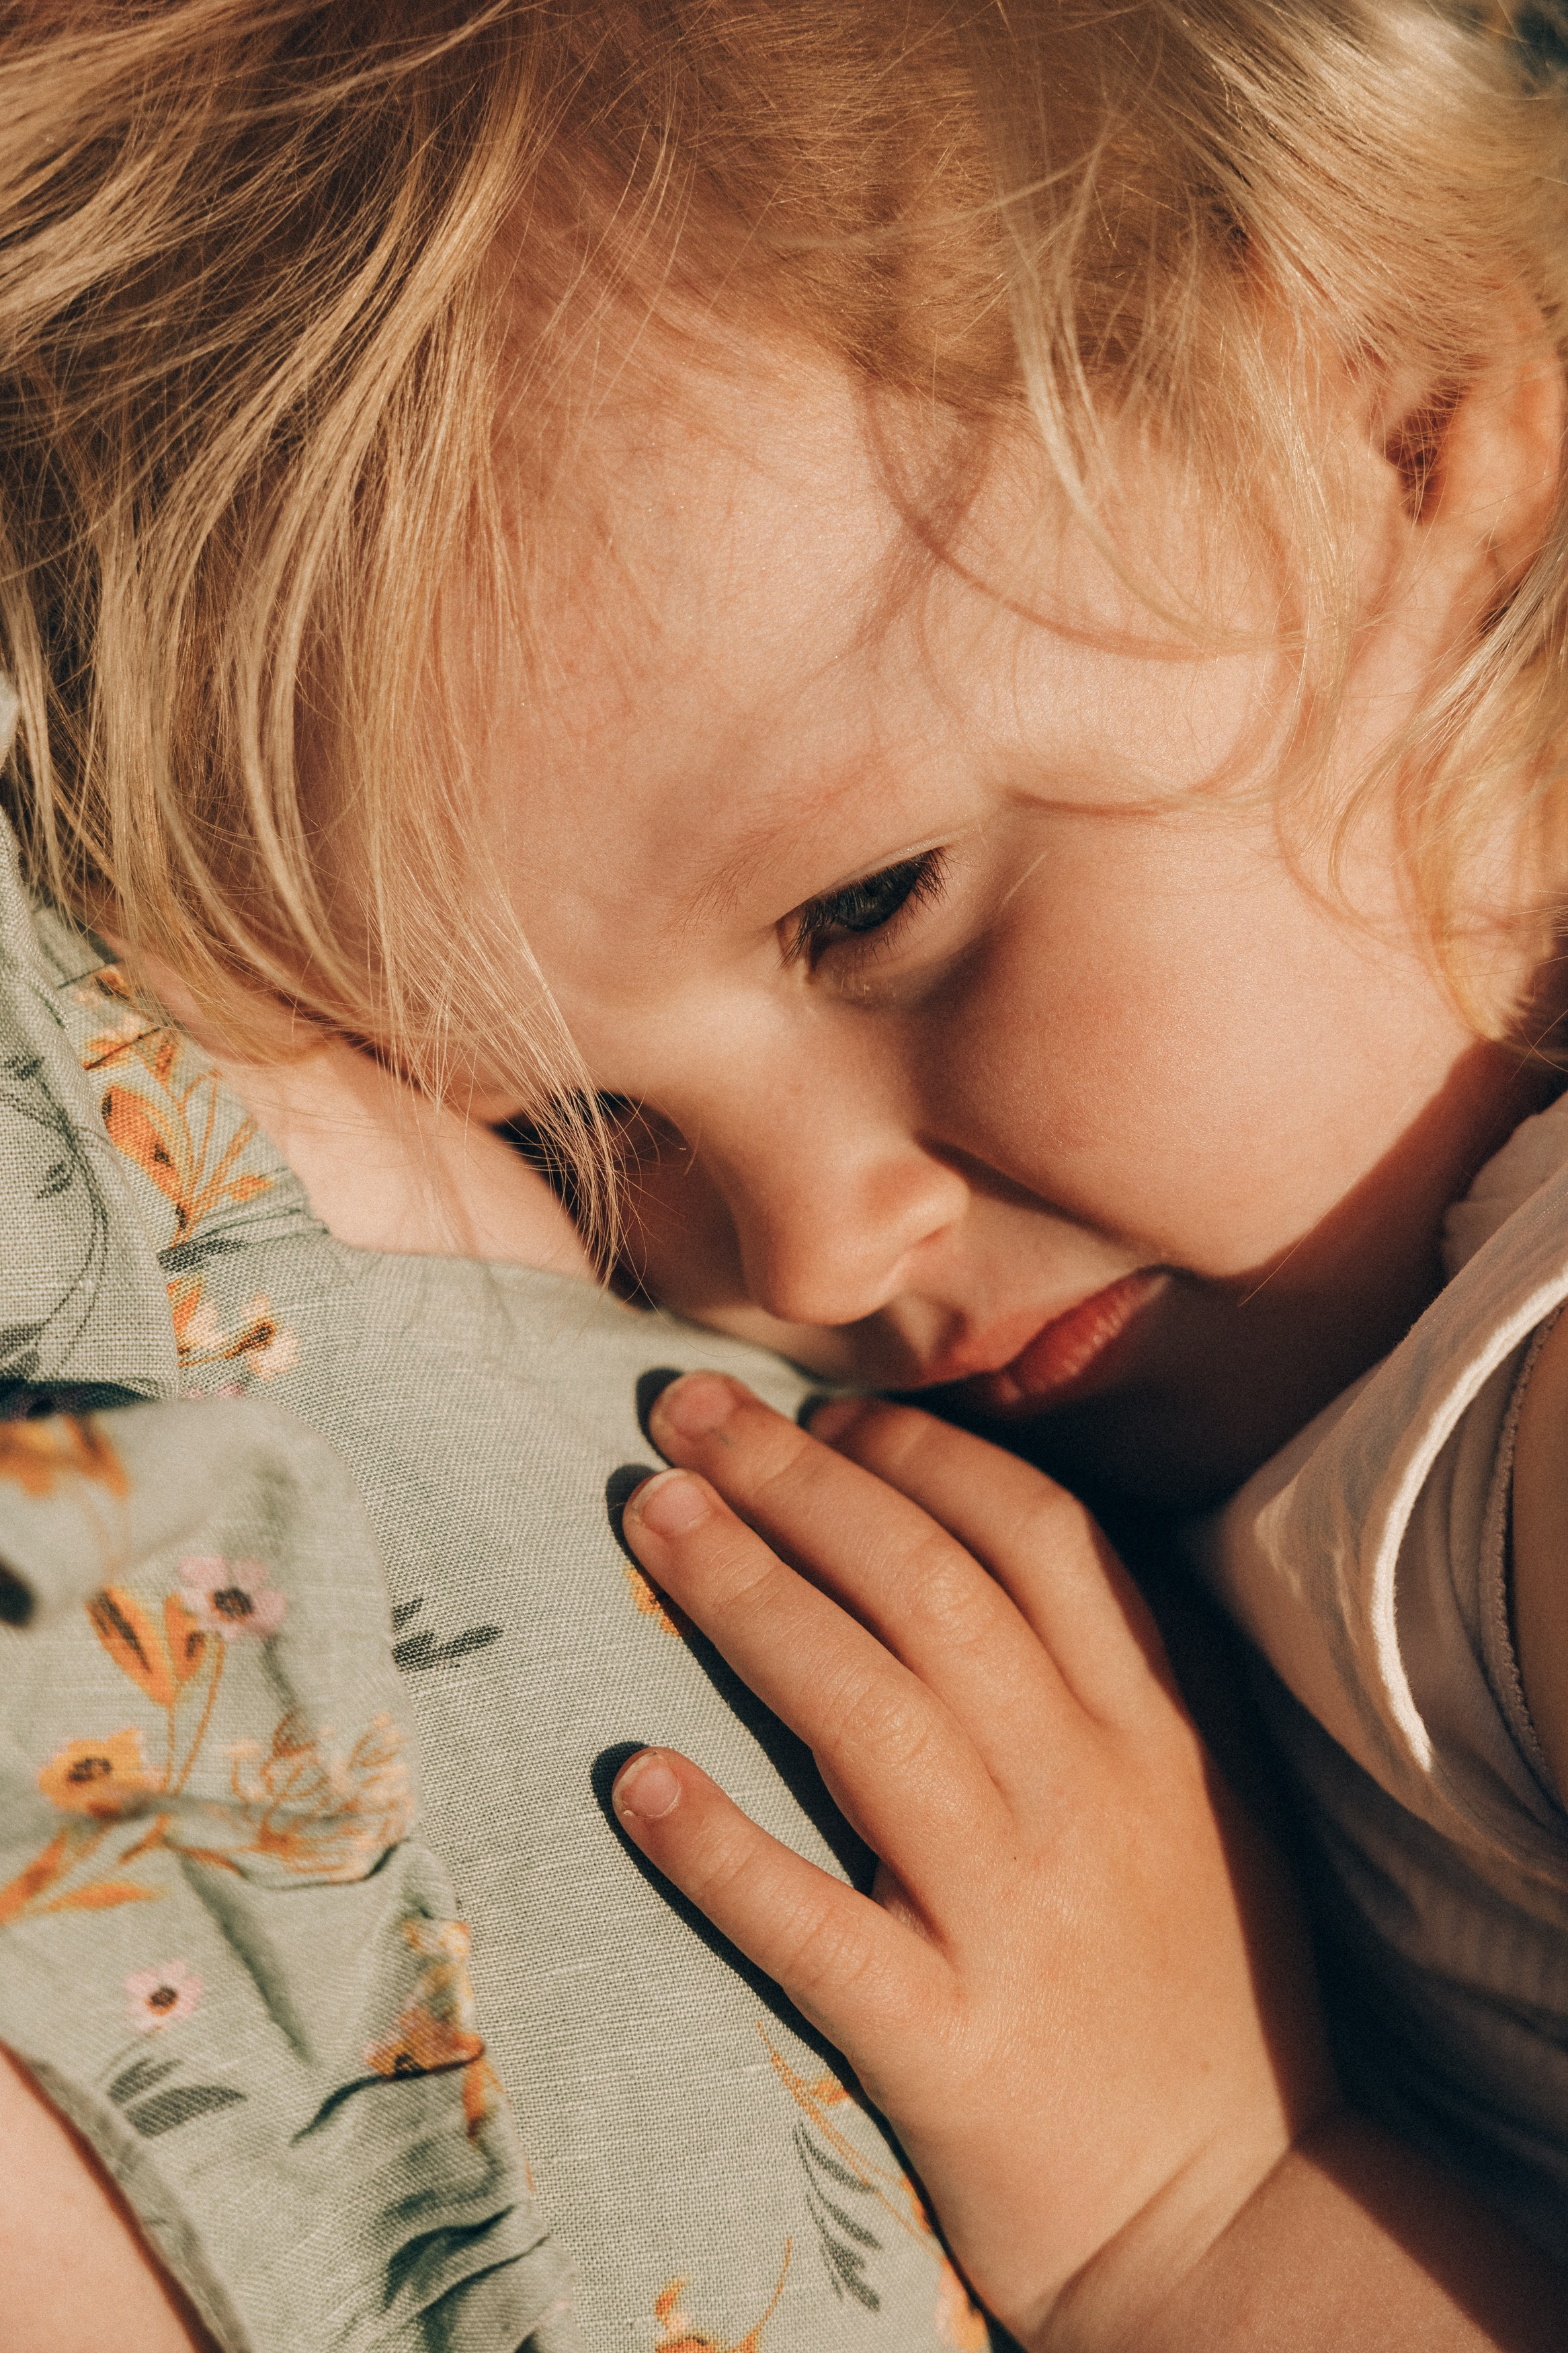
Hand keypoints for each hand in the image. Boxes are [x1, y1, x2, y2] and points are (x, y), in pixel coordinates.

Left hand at [611, 1374, 1333, 2349]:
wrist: (1233, 2220)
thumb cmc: (1199, 1991)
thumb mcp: (1203, 1802)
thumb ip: (1118, 1674)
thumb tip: (979, 1532)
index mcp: (1157, 1731)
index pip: (1038, 1536)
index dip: (919, 1455)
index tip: (822, 1416)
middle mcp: (1089, 1797)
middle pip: (931, 1590)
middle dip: (800, 1482)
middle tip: (686, 1412)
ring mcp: (1017, 1919)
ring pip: (871, 1719)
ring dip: (749, 1600)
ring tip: (649, 1514)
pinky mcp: (949, 2046)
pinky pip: (821, 1930)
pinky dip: (726, 1854)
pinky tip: (640, 1780)